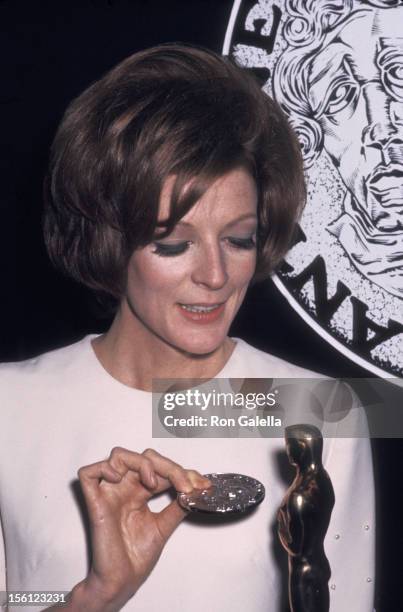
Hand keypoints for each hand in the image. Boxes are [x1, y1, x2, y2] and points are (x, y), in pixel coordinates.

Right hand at [67, 447, 209, 610]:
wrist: (123, 581)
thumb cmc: (136, 557)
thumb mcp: (165, 525)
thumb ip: (178, 505)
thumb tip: (196, 489)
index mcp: (140, 491)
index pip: (160, 468)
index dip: (182, 472)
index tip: (201, 485)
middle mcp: (125, 488)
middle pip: (144, 458)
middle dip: (169, 467)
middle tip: (185, 485)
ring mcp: (109, 492)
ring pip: (119, 456)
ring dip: (141, 463)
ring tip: (153, 483)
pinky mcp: (94, 501)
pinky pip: (89, 473)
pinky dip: (104, 468)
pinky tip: (119, 478)